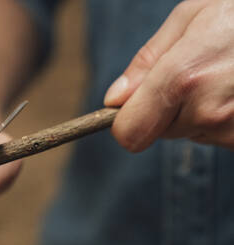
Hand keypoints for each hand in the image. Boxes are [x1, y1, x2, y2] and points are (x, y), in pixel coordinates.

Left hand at [104, 0, 233, 151]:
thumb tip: (114, 100)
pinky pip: (220, 136)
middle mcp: (208, 112)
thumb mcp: (192, 17)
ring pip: (192, 133)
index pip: (129, 133)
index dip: (126, 121)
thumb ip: (146, 62)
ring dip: (198, 111)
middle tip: (196, 74)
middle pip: (159, 132)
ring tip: (226, 75)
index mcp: (182, 79)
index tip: (132, 107)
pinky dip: (223, 117)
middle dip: (166, 108)